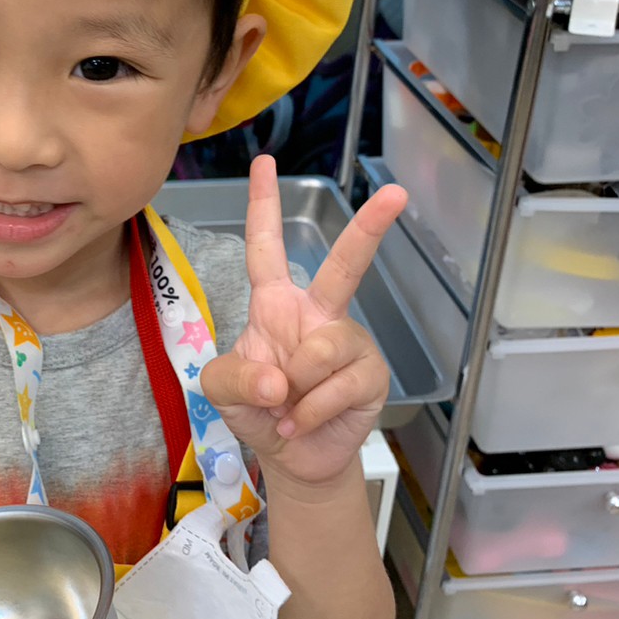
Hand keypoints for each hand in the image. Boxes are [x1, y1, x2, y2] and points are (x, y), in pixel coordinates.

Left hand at [200, 155, 406, 489]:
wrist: (291, 457)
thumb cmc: (258, 409)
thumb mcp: (221, 389)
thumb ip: (233, 376)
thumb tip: (280, 378)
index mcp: (277, 304)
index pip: (266, 247)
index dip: (263, 205)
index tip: (265, 161)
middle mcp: (318, 314)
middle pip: (345, 265)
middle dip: (371, 228)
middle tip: (397, 194)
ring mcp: (348, 344)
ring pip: (322, 350)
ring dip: (295, 388)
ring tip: (287, 408)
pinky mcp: (370, 377)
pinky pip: (335, 388)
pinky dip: (309, 413)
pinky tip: (302, 423)